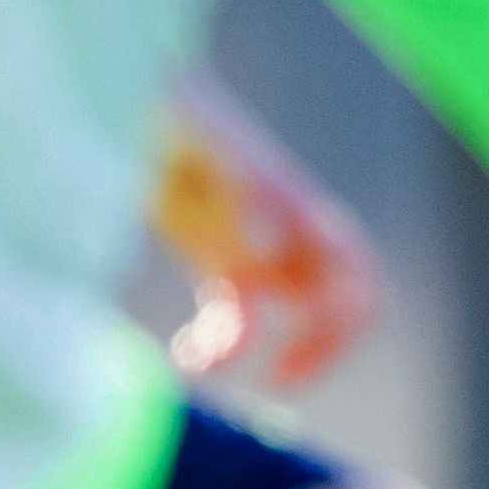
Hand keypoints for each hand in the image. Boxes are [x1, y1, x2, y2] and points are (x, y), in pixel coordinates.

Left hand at [151, 89, 380, 391]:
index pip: (355, 271)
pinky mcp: (216, 259)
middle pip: (335, 301)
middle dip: (317, 346)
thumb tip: (272, 242)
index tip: (296, 352)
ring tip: (200, 367)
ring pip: (284, 317)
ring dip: (252, 349)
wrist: (134, 108)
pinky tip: (182, 354)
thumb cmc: (172, 118)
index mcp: (296, 205)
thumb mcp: (204, 153)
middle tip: (279, 380)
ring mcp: (253, 247)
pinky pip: (236, 316)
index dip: (342, 318)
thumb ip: (242, 191)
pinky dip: (217, 343)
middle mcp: (285, 231)